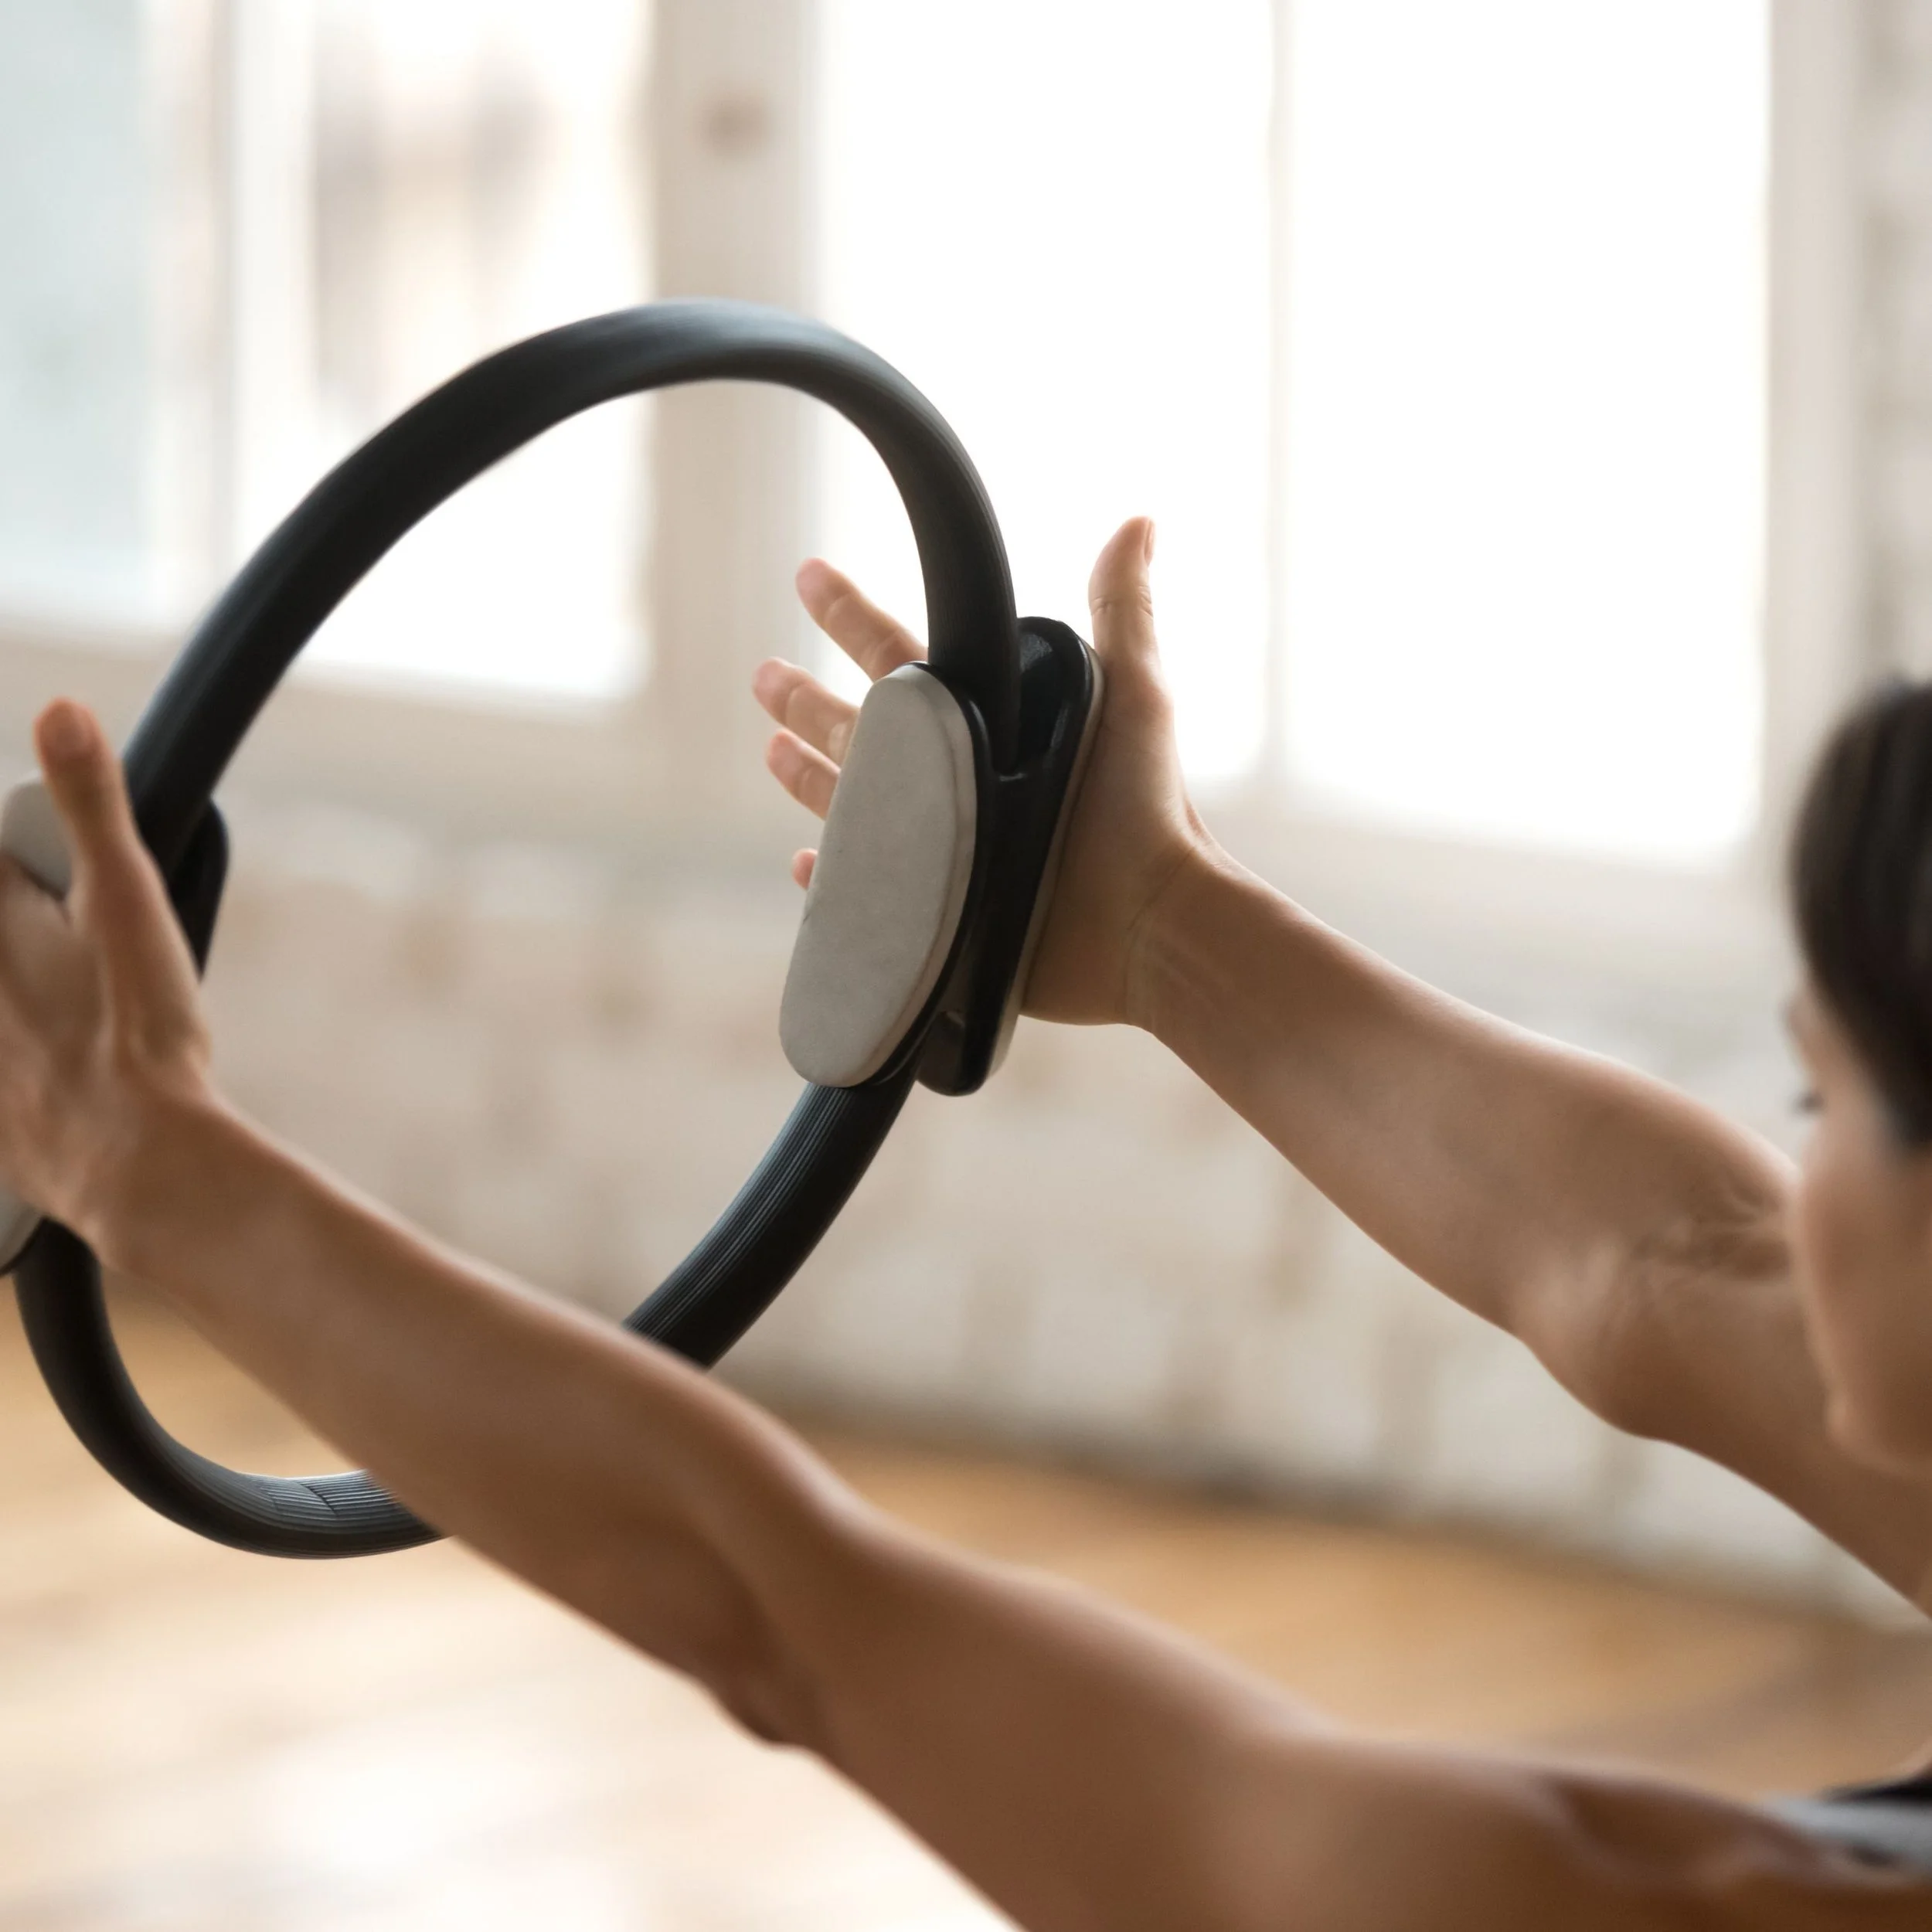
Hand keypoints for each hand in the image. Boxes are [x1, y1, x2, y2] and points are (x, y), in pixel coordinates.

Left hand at [0, 701, 211, 1249]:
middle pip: (7, 935)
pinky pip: (8, 1080)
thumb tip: (60, 713)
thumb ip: (91, 803)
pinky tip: (55, 1078)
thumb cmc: (140, 1031)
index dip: (24, 867)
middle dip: (34, 930)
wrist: (141, 1159)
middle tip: (80, 948)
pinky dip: (24, 1069)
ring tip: (80, 1013)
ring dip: (32, 1002)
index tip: (51, 882)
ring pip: (9, 1011)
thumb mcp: (129, 899)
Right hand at [752, 518, 1212, 1027]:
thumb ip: (1124, 610)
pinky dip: (834, 882)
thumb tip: (1138, 522)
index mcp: (992, 727)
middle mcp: (963, 784)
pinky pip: (869, 897)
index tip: (810, 577)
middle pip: (864, 732)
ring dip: (809, 778)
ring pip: (856, 806)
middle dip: (808, 702)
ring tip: (770, 750)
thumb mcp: (1135, 696)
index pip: (903, 661)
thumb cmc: (1147, 811)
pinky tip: (804, 865)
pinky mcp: (941, 917)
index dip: (852, 619)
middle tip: (761, 675)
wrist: (1148, 925)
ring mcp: (947, 850)